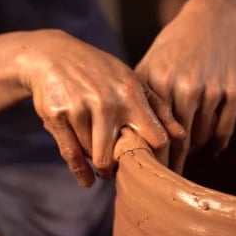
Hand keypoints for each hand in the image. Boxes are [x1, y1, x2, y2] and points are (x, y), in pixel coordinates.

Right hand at [14, 29, 183, 186]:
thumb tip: (182, 135)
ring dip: (99, 161)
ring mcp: (80, 109)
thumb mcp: (132, 82)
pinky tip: (87, 180)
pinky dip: (81, 172)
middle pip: (120, 155)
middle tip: (121, 168)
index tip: (153, 165)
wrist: (53, 55)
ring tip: (102, 158)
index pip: (156, 138)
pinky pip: (71, 155)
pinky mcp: (57, 116)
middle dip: (121, 166)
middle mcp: (107, 102)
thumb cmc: (101, 72)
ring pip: (95, 155)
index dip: (158, 157)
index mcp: (131, 94)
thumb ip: (158, 109)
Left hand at [136, 0, 235, 172]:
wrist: (211, 22)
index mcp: (161, 82)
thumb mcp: (150, 64)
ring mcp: (213, 89)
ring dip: (196, 148)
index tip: (150, 176)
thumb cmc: (174, 47)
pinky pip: (225, 129)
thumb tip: (123, 135)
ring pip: (203, 136)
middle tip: (170, 180)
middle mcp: (186, 86)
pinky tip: (212, 151)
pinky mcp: (235, 91)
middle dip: (174, 163)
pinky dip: (218, 144)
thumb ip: (139, 97)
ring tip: (190, 152)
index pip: (155, 131)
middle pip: (180, 140)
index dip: (153, 157)